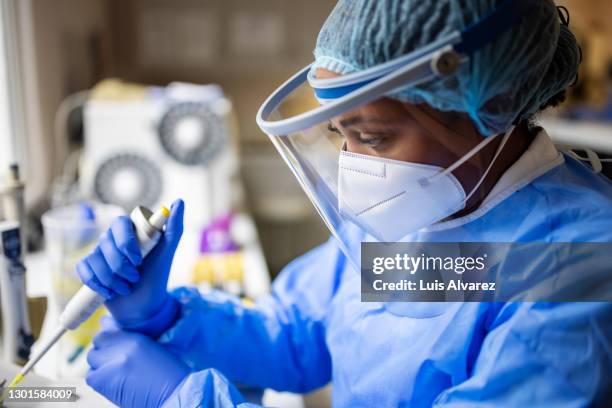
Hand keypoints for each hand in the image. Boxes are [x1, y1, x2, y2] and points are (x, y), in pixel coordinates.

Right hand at [77, 200, 183, 335]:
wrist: (144, 307)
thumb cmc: (157, 277)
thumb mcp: (167, 253)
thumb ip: (174, 228)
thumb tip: (179, 202)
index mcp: (131, 231)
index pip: (120, 223)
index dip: (126, 242)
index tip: (139, 260)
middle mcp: (113, 239)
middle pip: (105, 243)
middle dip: (120, 265)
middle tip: (135, 277)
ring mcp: (99, 253)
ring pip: (94, 259)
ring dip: (112, 279)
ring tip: (126, 288)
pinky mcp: (89, 268)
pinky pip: (83, 270)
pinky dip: (96, 283)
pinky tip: (109, 292)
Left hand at [87, 317, 189, 407]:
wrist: (173, 396)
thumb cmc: (168, 373)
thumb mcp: (152, 347)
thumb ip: (127, 335)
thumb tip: (105, 322)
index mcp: (135, 339)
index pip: (107, 330)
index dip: (110, 338)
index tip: (115, 344)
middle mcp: (121, 350)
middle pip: (98, 342)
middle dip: (104, 349)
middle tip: (116, 359)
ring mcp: (110, 367)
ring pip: (91, 359)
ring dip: (99, 364)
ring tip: (115, 371)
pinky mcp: (104, 383)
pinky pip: (91, 377)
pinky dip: (98, 378)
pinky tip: (112, 381)